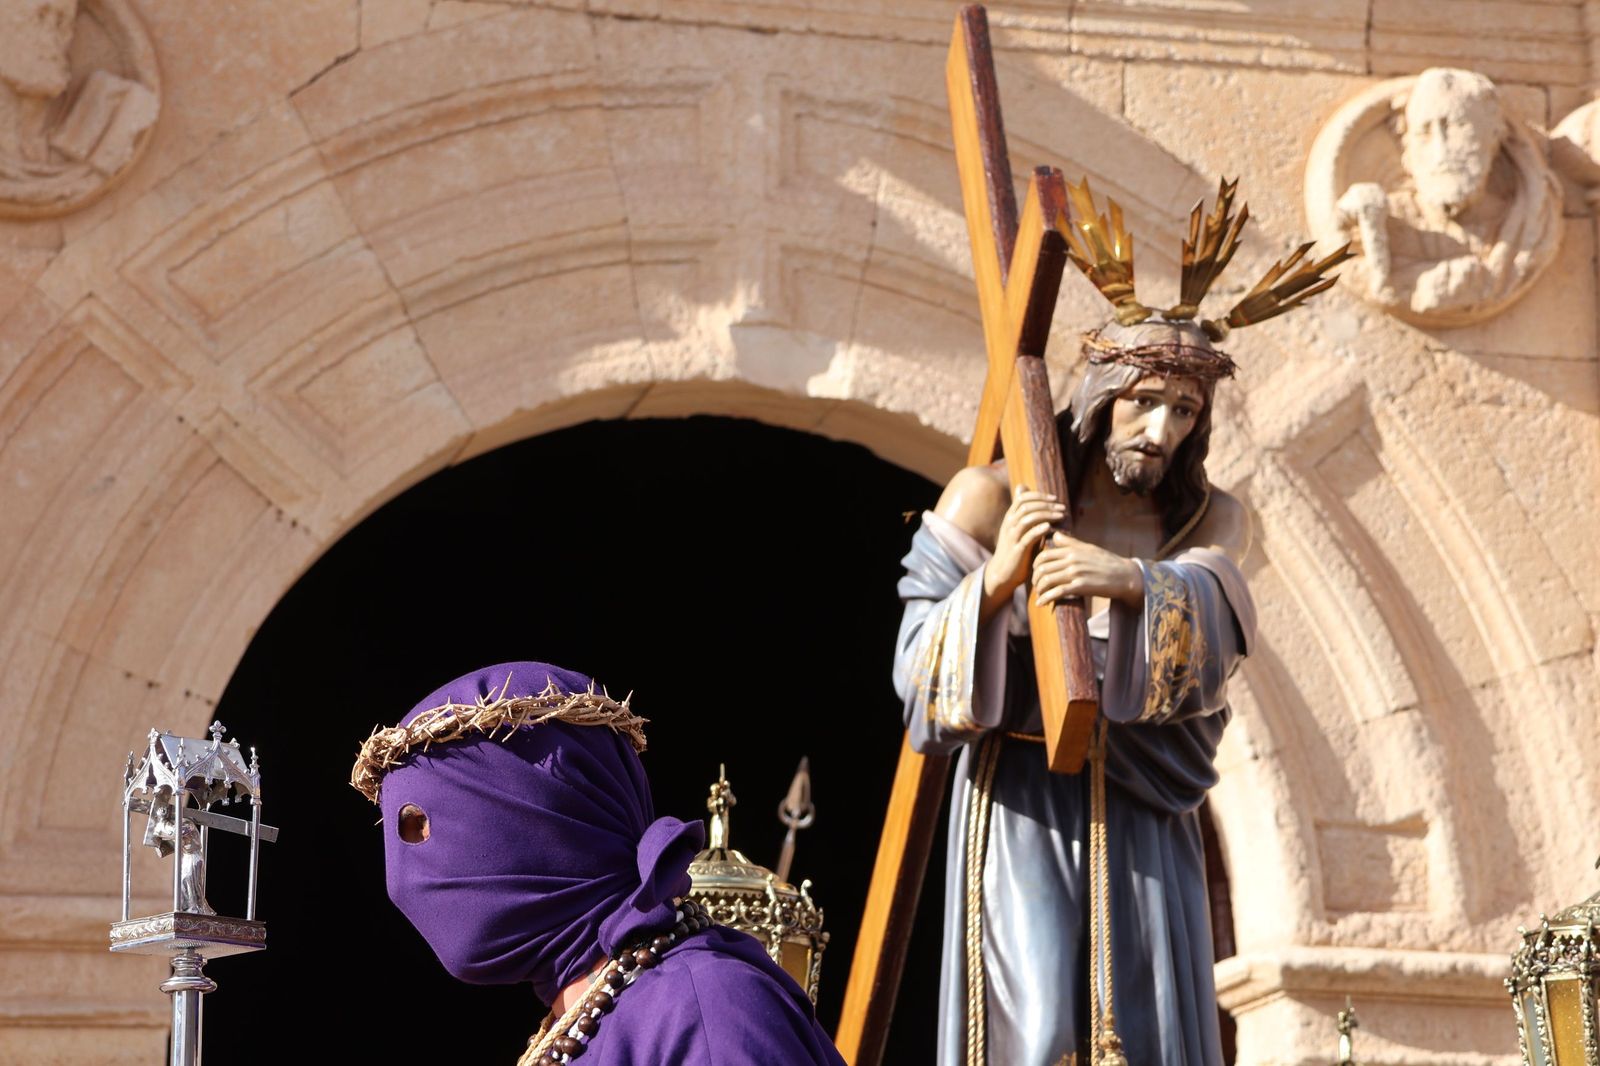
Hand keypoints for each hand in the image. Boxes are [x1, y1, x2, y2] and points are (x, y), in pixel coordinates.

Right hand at [981, 489, 1064, 611]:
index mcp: (1010, 518)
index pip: (1022, 498)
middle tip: (1061, 508)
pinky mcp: (1018, 550)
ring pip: (1027, 518)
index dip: (1039, 496)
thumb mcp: (1021, 530)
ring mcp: (1012, 537)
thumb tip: (1037, 498)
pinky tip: (1050, 527)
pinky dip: (1039, 529)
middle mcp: (1010, 524)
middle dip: (1046, 504)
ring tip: (1060, 516)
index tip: (1055, 499)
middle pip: (1026, 506)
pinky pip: (1028, 536)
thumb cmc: (1017, 550)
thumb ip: (1029, 515)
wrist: (1003, 573)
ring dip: (1046, 515)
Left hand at [1032, 533, 1142, 606]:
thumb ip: (1069, 542)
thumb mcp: (1088, 548)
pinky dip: (1046, 598)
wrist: (1124, 576)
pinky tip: (1041, 603)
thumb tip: (1055, 535)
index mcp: (1072, 550)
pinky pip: (1057, 592)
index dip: (1035, 565)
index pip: (1044, 555)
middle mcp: (1071, 560)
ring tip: (1039, 595)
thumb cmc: (1106, 562)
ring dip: (1039, 590)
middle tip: (1035, 586)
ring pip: (1047, 580)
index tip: (1035, 572)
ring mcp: (1075, 573)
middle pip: (1042, 568)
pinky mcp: (1080, 587)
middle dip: (1035, 579)